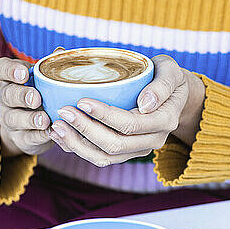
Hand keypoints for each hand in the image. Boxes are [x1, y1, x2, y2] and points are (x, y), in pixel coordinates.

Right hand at [0, 58, 52, 156]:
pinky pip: (26, 137)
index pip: (0, 69)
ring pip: (14, 118)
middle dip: (22, 96)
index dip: (9, 70)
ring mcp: (10, 119)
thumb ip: (49, 67)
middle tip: (36, 98)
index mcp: (11, 79)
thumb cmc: (41, 95)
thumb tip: (60, 51)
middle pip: (7, 94)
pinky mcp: (19, 138)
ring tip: (44, 120)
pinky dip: (38, 136)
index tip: (23, 74)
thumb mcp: (44, 81)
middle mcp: (5, 98)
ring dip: (29, 119)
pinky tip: (50, 132)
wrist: (32, 128)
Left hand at [49, 55, 204, 166]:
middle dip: (85, 130)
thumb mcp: (171, 71)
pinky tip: (61, 135)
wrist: (173, 93)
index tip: (82, 101)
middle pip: (115, 144)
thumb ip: (161, 85)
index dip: (105, 115)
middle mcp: (154, 140)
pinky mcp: (126, 152)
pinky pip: (101, 157)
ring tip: (56, 127)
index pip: (130, 124)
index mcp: (165, 120)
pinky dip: (79, 149)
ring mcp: (139, 149)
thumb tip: (145, 103)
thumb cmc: (167, 75)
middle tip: (63, 112)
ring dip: (78, 145)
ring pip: (105, 157)